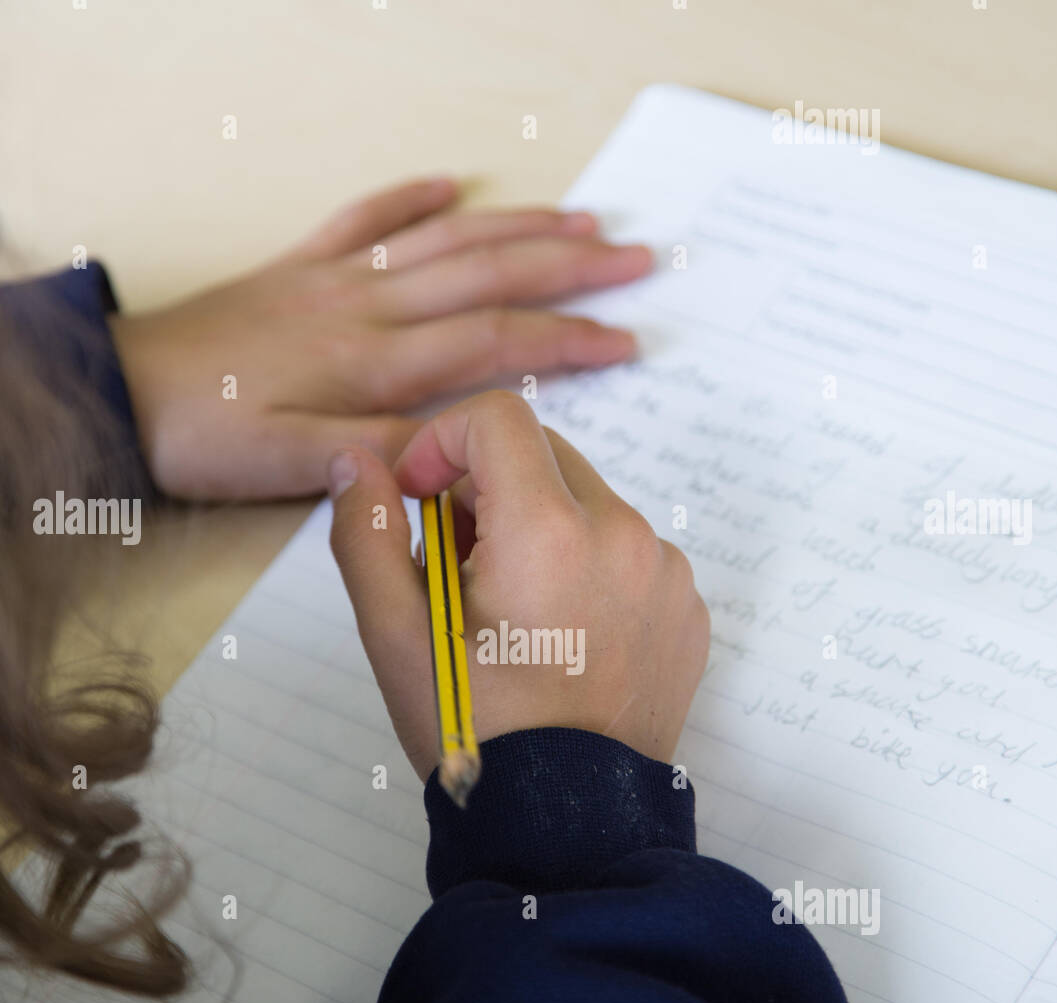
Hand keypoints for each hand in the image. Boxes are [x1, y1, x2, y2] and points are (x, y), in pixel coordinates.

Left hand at [108, 178, 651, 500]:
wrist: (124, 391)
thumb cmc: (206, 436)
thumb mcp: (293, 469)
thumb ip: (379, 458)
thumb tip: (460, 452)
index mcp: (375, 362)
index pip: (495, 341)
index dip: (567, 339)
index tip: (627, 340)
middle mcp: (368, 306)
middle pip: (488, 273)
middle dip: (570, 264)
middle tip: (636, 257)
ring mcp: (336, 279)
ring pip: (445, 240)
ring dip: (517, 224)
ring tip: (579, 217)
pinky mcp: (300, 268)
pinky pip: (365, 217)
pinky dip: (412, 196)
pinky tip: (448, 182)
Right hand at [328, 391, 709, 777]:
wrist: (566, 825)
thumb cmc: (479, 736)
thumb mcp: (395, 637)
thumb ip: (366, 532)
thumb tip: (358, 461)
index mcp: (549, 532)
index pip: (498, 418)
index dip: (442, 440)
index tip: (417, 495)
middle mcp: (623, 536)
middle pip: (544, 456)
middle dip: (487, 494)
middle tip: (456, 573)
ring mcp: (665, 574)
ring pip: (587, 504)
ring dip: (540, 532)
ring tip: (512, 618)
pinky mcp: (687, 608)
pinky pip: (629, 552)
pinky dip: (588, 570)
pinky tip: (561, 638)